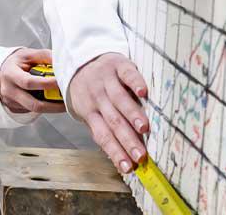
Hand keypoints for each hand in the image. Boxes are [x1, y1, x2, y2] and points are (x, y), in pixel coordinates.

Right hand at [0, 48, 65, 114]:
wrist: (0, 72)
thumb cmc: (17, 62)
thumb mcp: (28, 54)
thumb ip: (44, 56)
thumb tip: (62, 62)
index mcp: (10, 74)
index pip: (29, 82)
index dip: (47, 84)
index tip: (61, 82)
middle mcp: (9, 91)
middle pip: (33, 104)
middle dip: (54, 105)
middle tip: (68, 99)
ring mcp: (11, 102)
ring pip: (35, 110)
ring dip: (52, 108)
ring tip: (64, 102)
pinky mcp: (15, 109)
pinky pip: (32, 111)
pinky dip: (45, 107)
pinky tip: (52, 101)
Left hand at [66, 52, 150, 172]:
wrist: (81, 58)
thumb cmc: (90, 92)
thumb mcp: (89, 111)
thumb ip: (102, 130)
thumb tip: (119, 158)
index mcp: (90, 112)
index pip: (103, 136)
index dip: (115, 152)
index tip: (129, 167)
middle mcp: (97, 98)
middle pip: (113, 121)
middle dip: (127, 140)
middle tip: (140, 155)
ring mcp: (107, 81)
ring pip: (120, 99)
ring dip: (132, 114)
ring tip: (144, 129)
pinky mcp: (117, 65)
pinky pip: (127, 74)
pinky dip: (135, 82)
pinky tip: (143, 92)